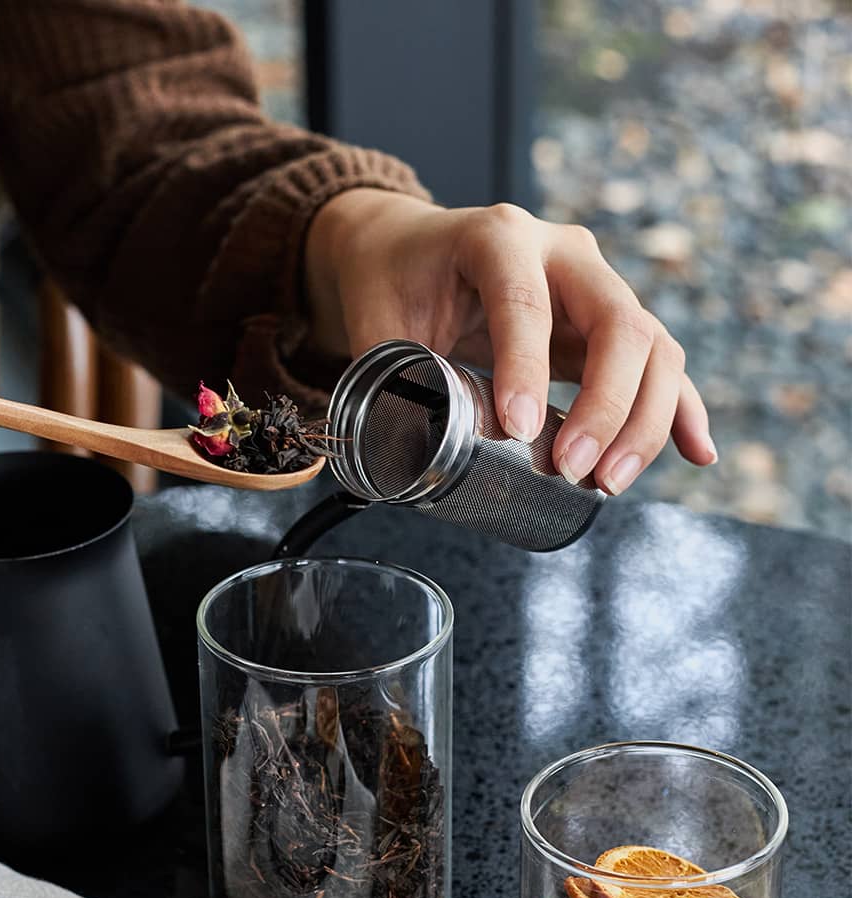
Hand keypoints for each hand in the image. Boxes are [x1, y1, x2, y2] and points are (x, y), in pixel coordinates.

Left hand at [304, 191, 715, 493]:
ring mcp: (596, 285)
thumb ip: (387, 374)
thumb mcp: (376, 317)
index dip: (528, 368)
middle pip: (619, 322)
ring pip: (652, 347)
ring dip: (643, 420)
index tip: (519, 430)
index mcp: (499, 238)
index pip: (526, 302)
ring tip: (609, 483)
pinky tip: (698, 453)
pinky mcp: (608, 324)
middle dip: (606, 405)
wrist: (409, 247)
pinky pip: (659, 366)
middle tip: (576, 470)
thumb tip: (397, 450)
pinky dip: (681, 411)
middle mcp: (562, 253)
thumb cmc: (392, 279)